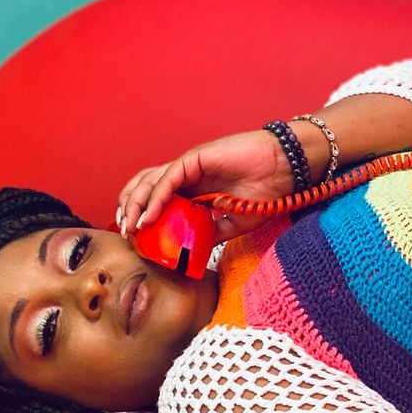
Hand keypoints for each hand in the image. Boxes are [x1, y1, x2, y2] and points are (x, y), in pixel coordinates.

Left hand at [117, 128, 294, 244]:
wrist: (285, 170)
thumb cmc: (266, 192)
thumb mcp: (235, 223)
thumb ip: (212, 234)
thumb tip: (192, 252)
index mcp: (194, 191)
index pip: (156, 202)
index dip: (142, 217)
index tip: (137, 240)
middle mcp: (185, 178)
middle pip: (144, 189)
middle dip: (130, 209)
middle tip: (127, 233)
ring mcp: (187, 167)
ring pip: (149, 182)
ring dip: (135, 204)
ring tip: (132, 226)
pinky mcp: (192, 160)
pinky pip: (166, 180)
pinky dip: (154, 199)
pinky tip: (149, 217)